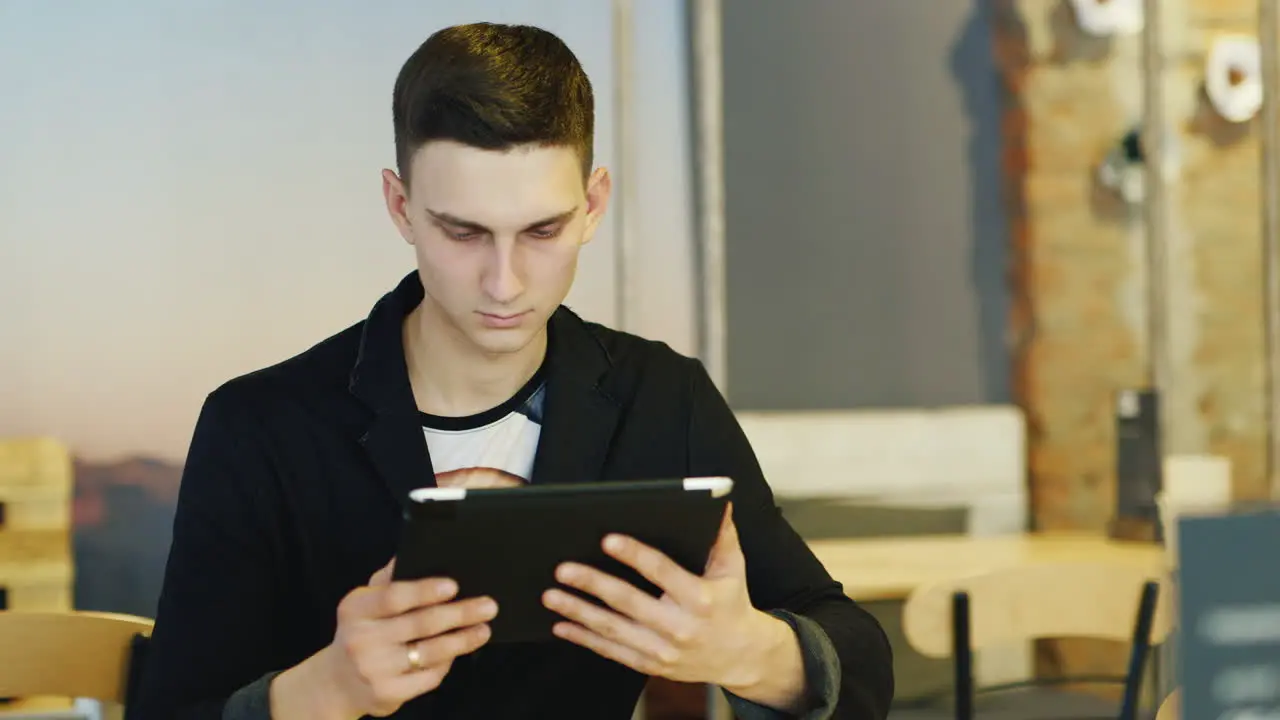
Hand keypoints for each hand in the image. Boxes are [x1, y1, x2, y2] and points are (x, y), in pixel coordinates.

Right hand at [319, 559, 497, 717]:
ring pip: (430, 652)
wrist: (337, 682)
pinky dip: (447, 664)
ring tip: (483, 630)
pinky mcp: (387, 694)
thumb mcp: (363, 604)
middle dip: (460, 613)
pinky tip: (458, 653)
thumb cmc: (361, 632)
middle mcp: (362, 639)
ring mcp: (374, 670)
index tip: (453, 586)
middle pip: (420, 623)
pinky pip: (428, 676)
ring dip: (463, 640)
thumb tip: (412, 553)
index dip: (424, 591)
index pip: (393, 596)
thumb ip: (386, 580)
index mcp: (356, 609)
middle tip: (488, 606)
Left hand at [541, 503, 780, 689]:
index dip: (634, 555)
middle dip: (592, 584)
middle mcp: (679, 628)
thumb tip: (717, 501)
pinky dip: (584, 639)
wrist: (741, 656)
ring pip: (613, 630)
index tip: (608, 540)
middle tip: (563, 569)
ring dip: (578, 612)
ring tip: (551, 595)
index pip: (662, 573)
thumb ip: (722, 534)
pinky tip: (561, 625)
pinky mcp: (650, 665)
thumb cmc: (731, 603)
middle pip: (628, 603)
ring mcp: (663, 651)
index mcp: (699, 598)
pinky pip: (611, 652)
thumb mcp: (732, 568)